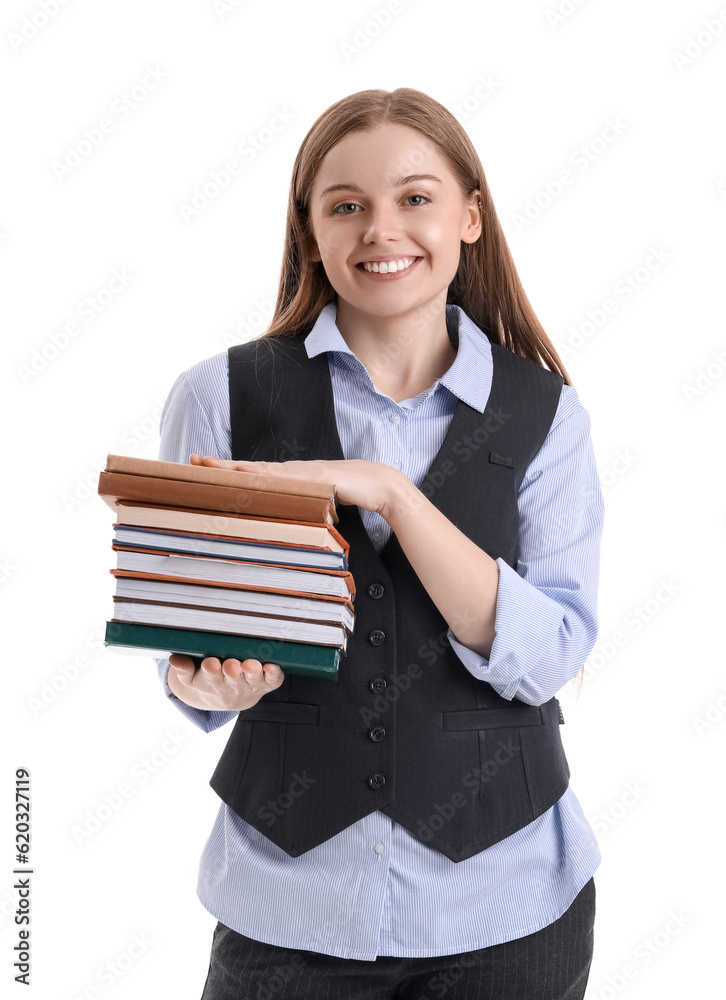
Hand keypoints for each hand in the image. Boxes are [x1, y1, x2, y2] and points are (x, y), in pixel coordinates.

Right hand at [167, 654, 284, 710]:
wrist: (231, 698)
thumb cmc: (210, 681)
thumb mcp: (191, 678)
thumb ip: (183, 669)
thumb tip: (174, 659)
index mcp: (213, 682)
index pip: (210, 678)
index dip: (211, 671)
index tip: (210, 664)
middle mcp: (234, 685)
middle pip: (233, 680)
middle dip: (232, 672)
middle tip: (231, 665)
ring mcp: (252, 684)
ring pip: (253, 680)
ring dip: (253, 673)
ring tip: (251, 665)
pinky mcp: (267, 682)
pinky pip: (273, 681)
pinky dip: (274, 674)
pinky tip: (272, 666)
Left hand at [189, 453, 405, 518]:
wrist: (380, 485)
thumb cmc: (353, 494)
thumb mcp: (322, 506)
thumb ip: (306, 511)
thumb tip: (293, 526)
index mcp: (292, 478)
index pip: (255, 474)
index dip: (230, 471)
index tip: (205, 469)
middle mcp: (293, 471)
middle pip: (250, 468)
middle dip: (222, 465)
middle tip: (194, 459)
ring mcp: (302, 471)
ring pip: (261, 470)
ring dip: (234, 468)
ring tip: (209, 465)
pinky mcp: (313, 476)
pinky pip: (283, 476)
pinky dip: (263, 475)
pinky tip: (246, 475)